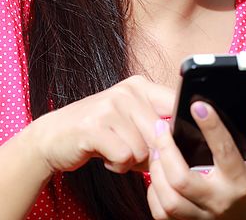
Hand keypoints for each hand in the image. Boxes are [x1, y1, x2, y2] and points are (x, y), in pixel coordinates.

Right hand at [28, 75, 174, 175]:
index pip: (175, 105)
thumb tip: (186, 140)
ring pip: (143, 148)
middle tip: (133, 153)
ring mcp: (110, 106)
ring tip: (116, 151)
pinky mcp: (94, 127)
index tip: (169, 145)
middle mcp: (127, 91)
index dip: (177, 131)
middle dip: (150, 153)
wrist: (53, 136)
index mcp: (140, 85)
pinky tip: (105, 156)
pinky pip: (123, 156)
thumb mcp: (130, 117)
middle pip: (161, 134)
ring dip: (131, 161)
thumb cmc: (101, 130)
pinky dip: (117, 165)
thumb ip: (157, 121)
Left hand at [147, 103, 245, 218]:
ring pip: (169, 201)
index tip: (198, 105)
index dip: (210, 126)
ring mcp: (202, 216)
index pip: (223, 150)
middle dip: (166, 150)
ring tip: (155, 147)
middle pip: (182, 179)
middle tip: (160, 125)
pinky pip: (162, 214)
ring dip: (156, 171)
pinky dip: (154, 193)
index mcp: (240, 180)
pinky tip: (157, 172)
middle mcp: (219, 200)